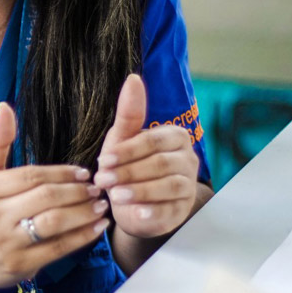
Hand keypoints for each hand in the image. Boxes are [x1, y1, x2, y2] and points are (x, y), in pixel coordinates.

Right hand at [0, 102, 109, 290]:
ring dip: (83, 213)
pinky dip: (81, 237)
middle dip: (77, 192)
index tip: (83, 172)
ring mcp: (7, 242)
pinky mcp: (20, 265)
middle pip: (46, 198)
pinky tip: (96, 228)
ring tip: (101, 205)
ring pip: (54, 223)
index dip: (61, 173)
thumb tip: (5, 106)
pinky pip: (57, 249)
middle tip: (98, 187)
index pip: (31, 176)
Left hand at [95, 74, 198, 237]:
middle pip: (160, 164)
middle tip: (103, 180)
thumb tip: (133, 78)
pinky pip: (171, 210)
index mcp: (175, 137)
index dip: (127, 151)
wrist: (131, 202)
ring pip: (169, 186)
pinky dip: (154, 213)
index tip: (103, 160)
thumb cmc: (126, 164)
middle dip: (129, 172)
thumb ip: (129, 112)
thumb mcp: (122, 138)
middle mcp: (188, 160)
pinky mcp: (182, 210)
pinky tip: (138, 215)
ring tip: (115, 196)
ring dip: (140, 191)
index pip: (152, 141)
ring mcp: (188, 186)